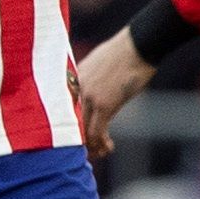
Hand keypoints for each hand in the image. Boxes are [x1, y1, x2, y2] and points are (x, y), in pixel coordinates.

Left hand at [75, 29, 154, 165]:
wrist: (138, 45)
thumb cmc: (122, 52)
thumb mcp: (96, 64)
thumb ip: (88, 79)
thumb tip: (90, 92)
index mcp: (71, 79)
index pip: (61, 108)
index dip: (69, 125)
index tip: (75, 137)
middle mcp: (75, 88)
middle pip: (69, 122)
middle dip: (78, 140)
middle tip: (88, 151)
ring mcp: (88, 97)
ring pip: (82, 130)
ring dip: (91, 146)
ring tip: (99, 153)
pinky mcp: (104, 104)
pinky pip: (97, 131)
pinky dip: (101, 143)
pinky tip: (109, 148)